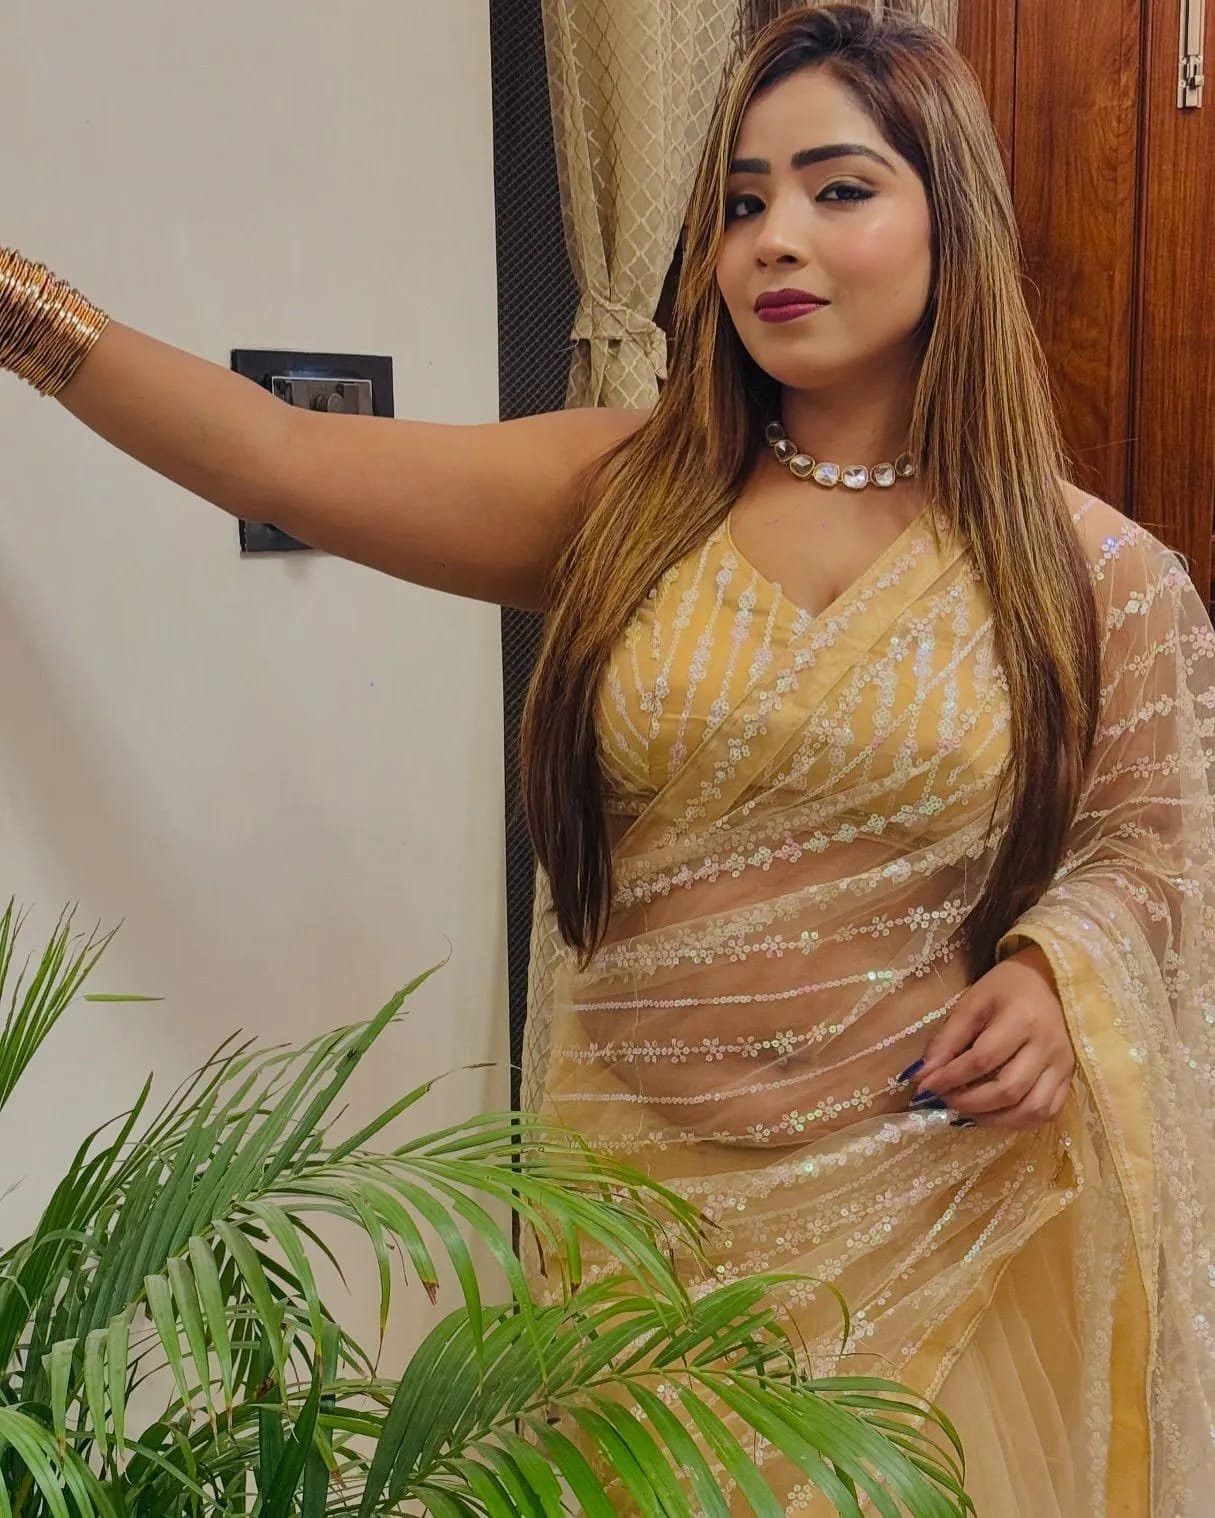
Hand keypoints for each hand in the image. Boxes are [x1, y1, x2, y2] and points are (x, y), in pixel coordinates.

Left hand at [907, 946, 1075, 1129]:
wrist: (1052, 979)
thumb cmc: (1007, 987)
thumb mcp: (973, 1002)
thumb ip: (948, 1038)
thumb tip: (923, 1074)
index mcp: (1021, 1020)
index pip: (981, 1060)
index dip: (950, 1078)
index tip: (925, 1087)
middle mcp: (1047, 1046)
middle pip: (1008, 1090)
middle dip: (970, 1103)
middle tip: (944, 1102)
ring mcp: (1063, 1065)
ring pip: (1032, 1109)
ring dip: (995, 1120)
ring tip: (967, 1114)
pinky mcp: (1070, 1077)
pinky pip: (1049, 1111)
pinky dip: (1020, 1121)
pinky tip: (996, 1115)